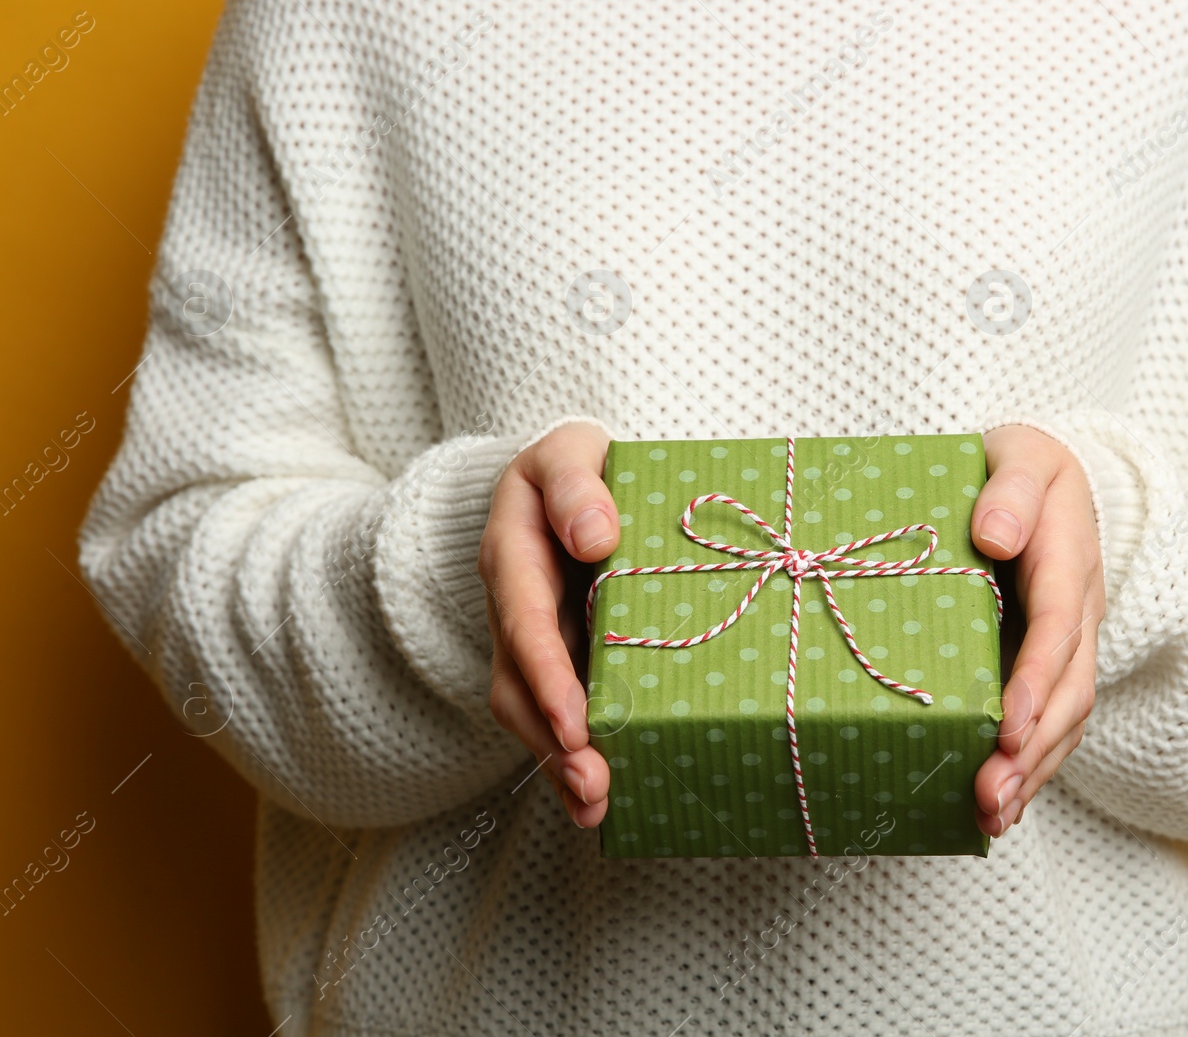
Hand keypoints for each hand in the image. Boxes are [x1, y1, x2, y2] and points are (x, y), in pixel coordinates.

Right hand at [478, 422, 616, 826]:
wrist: (572, 484)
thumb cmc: (579, 467)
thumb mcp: (571, 452)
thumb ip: (576, 483)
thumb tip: (595, 535)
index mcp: (512, 552)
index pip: (523, 620)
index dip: (546, 674)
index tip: (574, 721)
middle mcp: (512, 606)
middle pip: (517, 684)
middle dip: (550, 741)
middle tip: (591, 788)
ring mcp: (531, 641)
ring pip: (529, 712)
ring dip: (558, 765)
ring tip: (596, 808)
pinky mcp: (557, 664)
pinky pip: (556, 716)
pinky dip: (575, 759)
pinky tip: (603, 801)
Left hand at [971, 425, 1103, 836]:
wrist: (1044, 480)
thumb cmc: (1020, 468)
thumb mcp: (1020, 455)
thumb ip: (1012, 490)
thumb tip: (994, 534)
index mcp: (1068, 559)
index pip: (1056, 626)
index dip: (1035, 679)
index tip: (1007, 726)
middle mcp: (1077, 611)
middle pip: (1068, 691)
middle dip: (1034, 749)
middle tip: (991, 795)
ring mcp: (1069, 644)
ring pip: (1065, 720)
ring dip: (1033, 773)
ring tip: (991, 817)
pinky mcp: (1050, 666)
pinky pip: (1051, 724)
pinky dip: (1030, 769)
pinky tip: (996, 809)